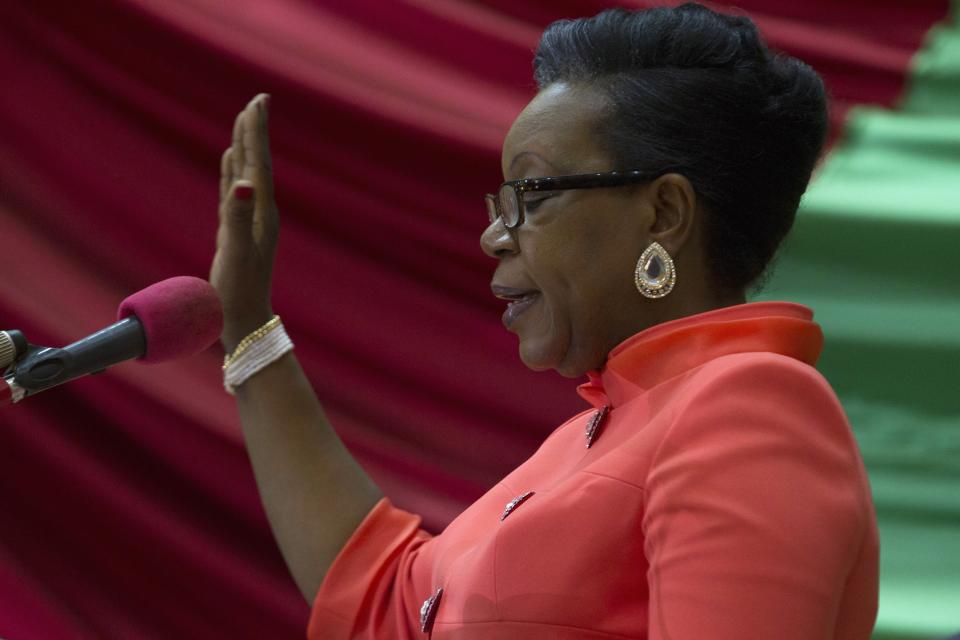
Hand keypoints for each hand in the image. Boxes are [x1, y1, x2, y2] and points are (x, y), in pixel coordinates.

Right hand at [210, 93, 277, 351]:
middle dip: (255, 132)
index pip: (259, 164)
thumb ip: (237, 218)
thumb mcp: (235, 254)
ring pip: (247, 175)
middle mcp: (259, 213)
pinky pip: (235, 193)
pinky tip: (230, 164)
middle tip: (256, 101)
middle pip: (257, 164)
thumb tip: (243, 185)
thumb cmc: (238, 293)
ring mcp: (249, 222)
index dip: (256, 133)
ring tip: (244, 123)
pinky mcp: (237, 231)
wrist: (245, 323)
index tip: (257, 102)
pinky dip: (233, 172)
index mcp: (260, 213)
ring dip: (245, 147)